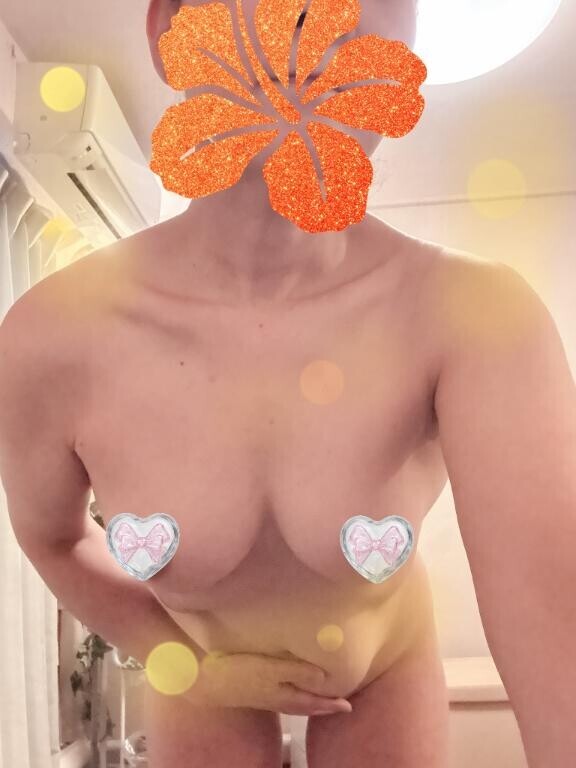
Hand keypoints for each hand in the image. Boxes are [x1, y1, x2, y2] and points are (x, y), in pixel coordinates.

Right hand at [184, 652, 352, 715]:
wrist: (208, 680)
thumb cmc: (241, 671)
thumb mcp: (272, 668)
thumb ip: (298, 671)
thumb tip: (325, 677)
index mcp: (284, 696)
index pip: (314, 703)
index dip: (331, 704)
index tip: (348, 706)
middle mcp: (277, 700)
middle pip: (306, 706)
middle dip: (323, 706)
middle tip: (340, 706)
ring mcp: (265, 697)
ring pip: (295, 703)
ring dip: (310, 702)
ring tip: (321, 699)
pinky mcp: (255, 691)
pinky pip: (283, 697)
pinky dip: (295, 696)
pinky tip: (290, 688)